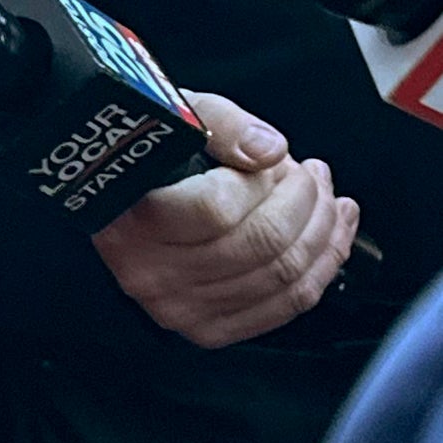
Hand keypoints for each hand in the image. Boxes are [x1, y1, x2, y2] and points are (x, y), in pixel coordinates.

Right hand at [93, 91, 358, 347]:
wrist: (113, 200)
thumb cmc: (140, 155)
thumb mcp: (171, 115)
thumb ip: (222, 123)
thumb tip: (269, 149)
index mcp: (131, 220)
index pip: (218, 208)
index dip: (267, 181)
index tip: (281, 159)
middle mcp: (152, 273)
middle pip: (260, 246)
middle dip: (308, 205)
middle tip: (315, 176)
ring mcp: (179, 306)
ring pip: (282, 280)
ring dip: (323, 237)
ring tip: (327, 202)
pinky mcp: (205, 327)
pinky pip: (282, 309)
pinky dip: (319, 274)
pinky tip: (330, 240)